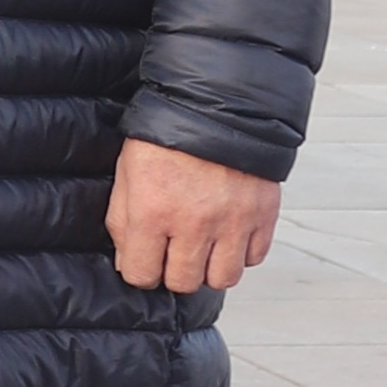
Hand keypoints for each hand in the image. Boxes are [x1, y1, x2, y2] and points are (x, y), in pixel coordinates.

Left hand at [107, 140, 281, 296]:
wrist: (215, 103)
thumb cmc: (165, 136)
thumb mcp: (128, 173)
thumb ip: (123, 222)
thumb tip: (128, 263)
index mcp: (153, 212)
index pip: (142, 275)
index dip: (140, 271)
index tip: (145, 260)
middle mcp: (194, 223)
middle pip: (184, 283)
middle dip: (174, 272)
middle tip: (174, 252)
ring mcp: (233, 221)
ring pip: (223, 278)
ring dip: (210, 268)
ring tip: (204, 247)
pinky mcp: (262, 214)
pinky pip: (254, 257)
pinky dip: (241, 252)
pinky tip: (229, 233)